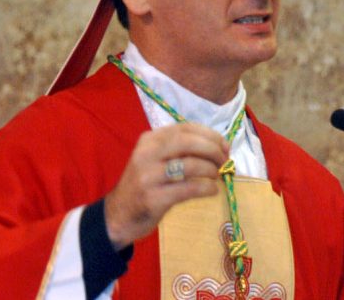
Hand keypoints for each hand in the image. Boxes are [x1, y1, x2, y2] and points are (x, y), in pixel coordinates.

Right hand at [104, 123, 229, 249]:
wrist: (118, 215)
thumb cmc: (144, 185)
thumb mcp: (154, 160)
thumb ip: (179, 150)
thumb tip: (219, 147)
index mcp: (149, 140)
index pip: (184, 128)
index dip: (209, 135)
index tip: (225, 145)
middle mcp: (146, 154)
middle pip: (188, 142)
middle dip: (212, 150)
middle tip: (225, 161)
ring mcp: (148, 176)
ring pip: (190, 165)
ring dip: (211, 170)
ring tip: (217, 176)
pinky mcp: (154, 198)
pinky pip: (188, 189)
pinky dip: (206, 188)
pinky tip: (212, 191)